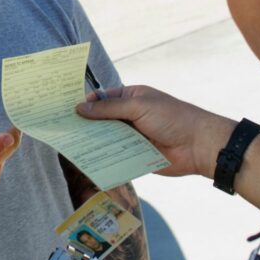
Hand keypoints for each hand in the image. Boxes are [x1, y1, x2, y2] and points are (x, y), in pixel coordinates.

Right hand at [76, 85, 232, 177]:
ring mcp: (132, 137)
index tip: (64, 109)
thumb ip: (109, 109)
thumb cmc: (172, 118)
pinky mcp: (135, 156)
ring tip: (68, 145)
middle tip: (61, 129)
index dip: (86, 103)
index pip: (103, 98)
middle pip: (102, 120)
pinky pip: (115, 156)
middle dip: (85, 124)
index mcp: (131, 98)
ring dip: (92, 142)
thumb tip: (80, 108)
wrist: (198, 146)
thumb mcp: (138, 107)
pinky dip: (103, 158)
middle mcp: (130, 117)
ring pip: (106, 139)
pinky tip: (85, 160)